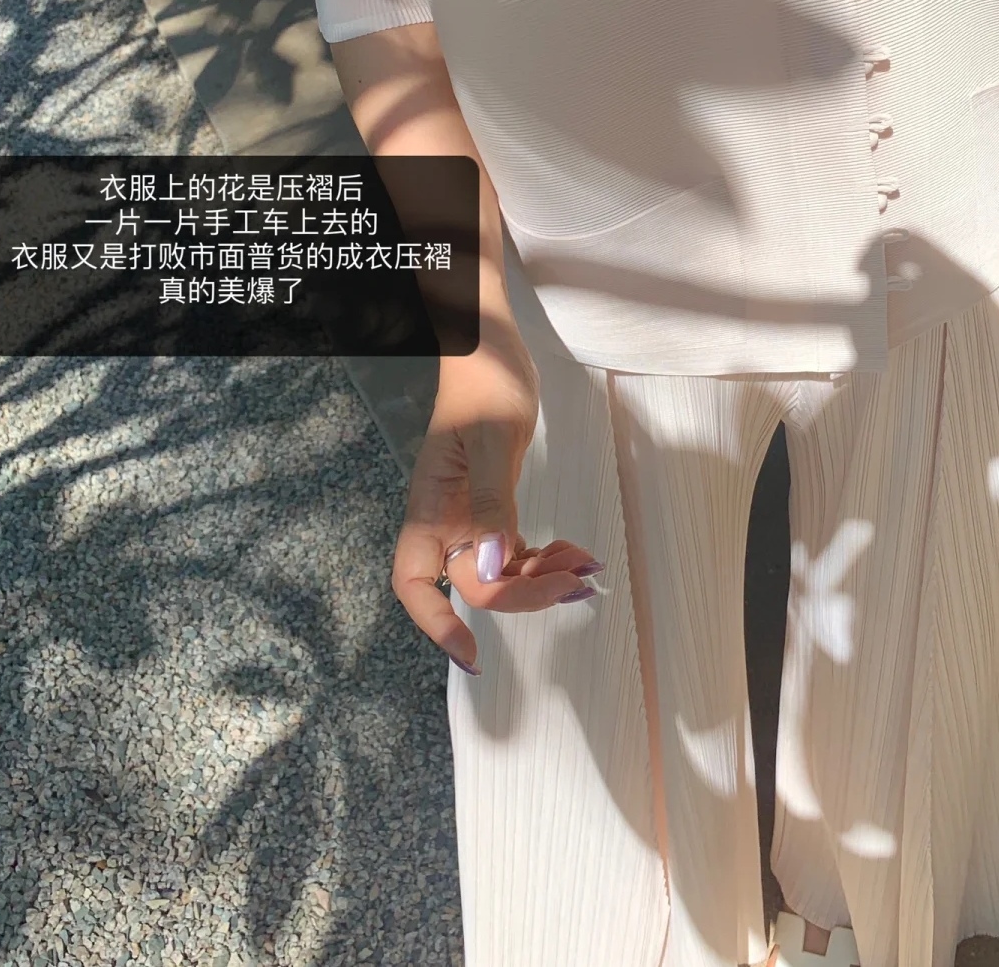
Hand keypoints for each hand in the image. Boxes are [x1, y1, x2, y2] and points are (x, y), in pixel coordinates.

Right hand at [390, 324, 601, 674]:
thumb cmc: (483, 383)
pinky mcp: (495, 504)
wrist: (491, 347)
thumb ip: (491, 505)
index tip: (472, 652)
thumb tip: (489, 570)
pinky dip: (545, 559)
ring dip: (540, 580)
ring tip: (583, 566)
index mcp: (431, 506)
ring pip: (499, 572)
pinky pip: (515, 551)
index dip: (437, 623)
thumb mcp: (490, 441)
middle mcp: (447, 518)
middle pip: (473, 584)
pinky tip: (575, 551)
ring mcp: (471, 514)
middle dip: (522, 595)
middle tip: (573, 583)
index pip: (415, 581)